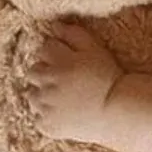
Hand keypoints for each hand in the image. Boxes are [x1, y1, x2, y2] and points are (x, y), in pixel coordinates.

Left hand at [26, 22, 122, 141]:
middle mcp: (49, 83)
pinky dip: (47, 117)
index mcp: (60, 62)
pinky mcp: (48, 126)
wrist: (120, 112)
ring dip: (42, 95)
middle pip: (33, 71)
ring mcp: (47, 106)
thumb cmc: (109, 79)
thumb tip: (54, 26)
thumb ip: (74, 34)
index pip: (44, 48)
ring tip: (61, 99)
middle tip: (64, 81)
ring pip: (32, 96)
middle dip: (46, 73)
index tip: (69, 62)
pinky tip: (63, 115)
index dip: (57, 54)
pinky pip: (37, 119)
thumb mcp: (96, 49)